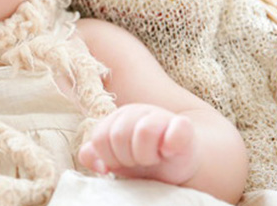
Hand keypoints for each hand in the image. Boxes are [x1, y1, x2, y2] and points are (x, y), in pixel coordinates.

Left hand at [78, 103, 199, 184]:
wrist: (177, 163)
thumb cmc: (142, 159)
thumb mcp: (114, 159)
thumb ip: (94, 156)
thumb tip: (98, 165)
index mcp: (116, 117)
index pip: (99, 138)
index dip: (109, 158)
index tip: (122, 163)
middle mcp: (136, 111)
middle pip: (118, 136)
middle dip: (127, 158)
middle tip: (140, 161)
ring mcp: (160, 115)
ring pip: (144, 132)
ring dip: (147, 156)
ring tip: (153, 158)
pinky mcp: (183, 126)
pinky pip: (176, 131)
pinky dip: (171, 146)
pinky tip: (168, 152)